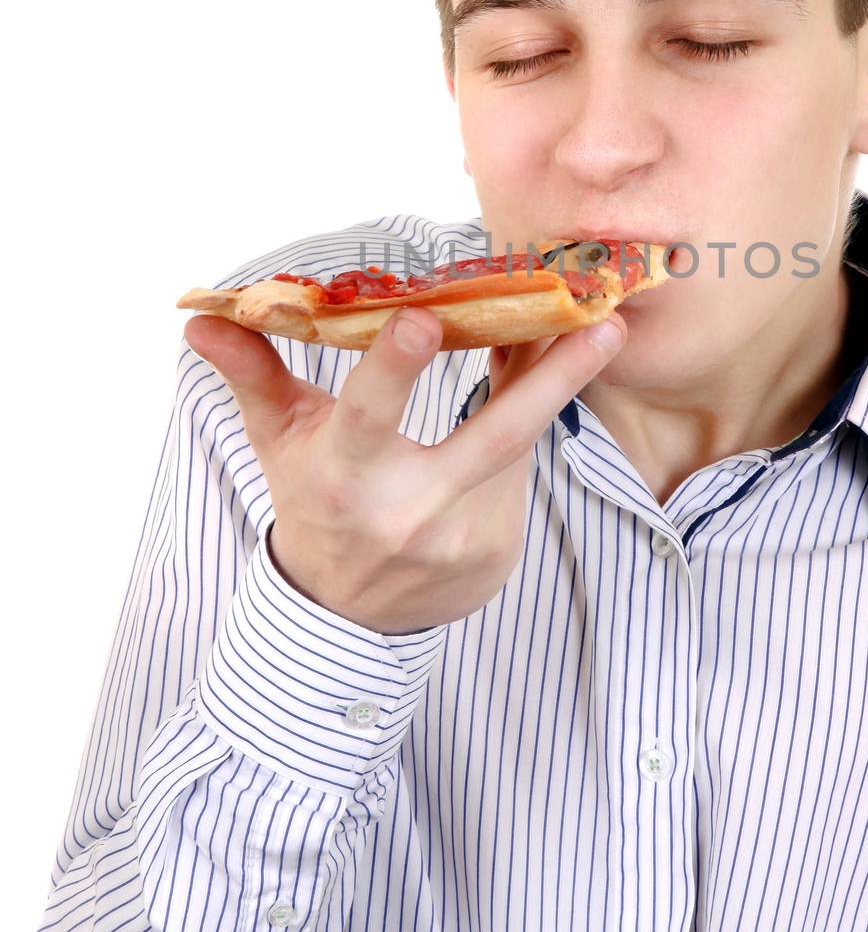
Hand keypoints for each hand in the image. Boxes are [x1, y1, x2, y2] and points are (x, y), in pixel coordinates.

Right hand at [182, 305, 626, 633]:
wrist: (347, 615)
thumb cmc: (314, 502)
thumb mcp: (280, 441)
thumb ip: (253, 375)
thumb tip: (201, 316)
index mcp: (345, 476)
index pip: (368, 416)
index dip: (394, 368)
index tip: (426, 316)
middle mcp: (408, 513)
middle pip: (494, 436)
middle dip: (554, 378)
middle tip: (603, 323)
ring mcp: (461, 540)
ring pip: (517, 445)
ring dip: (548, 387)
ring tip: (588, 333)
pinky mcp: (498, 554)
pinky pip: (519, 473)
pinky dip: (522, 431)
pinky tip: (531, 396)